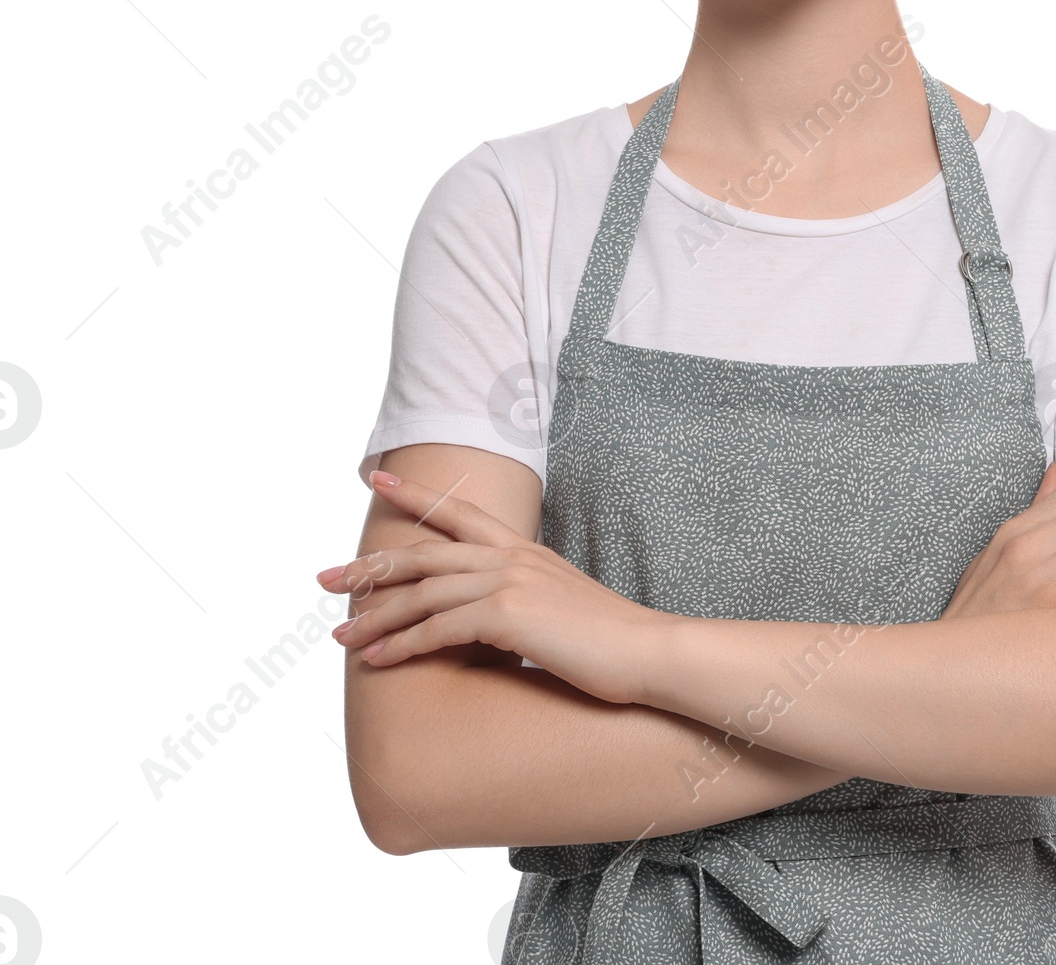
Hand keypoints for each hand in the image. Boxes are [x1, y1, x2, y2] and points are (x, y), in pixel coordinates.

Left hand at [316, 471, 663, 704]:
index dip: (415, 495)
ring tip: (340, 635)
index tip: (376, 478)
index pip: (460, 512)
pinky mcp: (508, 615)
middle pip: (425, 552)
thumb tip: (492, 615)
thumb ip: (523, 599)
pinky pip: (438, 628)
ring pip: (423, 593)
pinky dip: (401, 645)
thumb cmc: (609, 639)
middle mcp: (511, 558)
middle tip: (324, 580)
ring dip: (375, 617)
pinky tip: (376, 661)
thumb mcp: (560, 605)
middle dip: (370, 565)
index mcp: (523, 550)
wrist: (648, 652)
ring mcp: (509, 582)